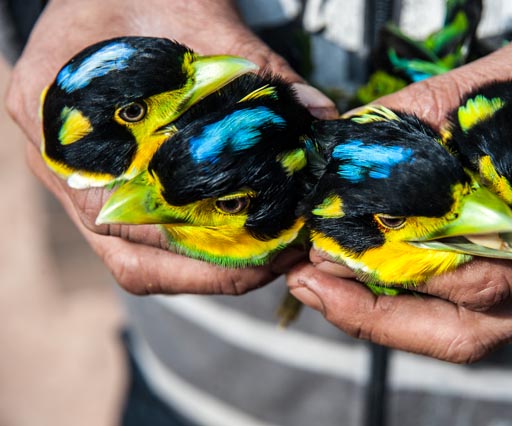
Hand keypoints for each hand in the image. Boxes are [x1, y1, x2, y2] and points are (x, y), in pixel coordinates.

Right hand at [6, 0, 335, 294]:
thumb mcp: (200, 21)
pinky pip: (139, 232)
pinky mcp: (99, 177)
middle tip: (271, 264)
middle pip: (125, 255)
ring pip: (132, 254)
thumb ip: (259, 72)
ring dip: (198, 267)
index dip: (190, 254)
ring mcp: (74, 176)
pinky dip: (188, 244)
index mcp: (55, 120)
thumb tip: (321, 120)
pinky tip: (234, 234)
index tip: (255, 257)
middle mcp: (57, 164)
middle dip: (203, 273)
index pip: (117, 221)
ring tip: (261, 257)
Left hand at [287, 4, 511, 361]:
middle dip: (375, 314)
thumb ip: (452, 100)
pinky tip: (383, 272)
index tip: (324, 254)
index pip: (472, 274)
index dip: (390, 270)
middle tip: (309, 283)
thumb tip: (366, 130)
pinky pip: (482, 307)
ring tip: (329, 285)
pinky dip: (424, 298)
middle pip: (465, 329)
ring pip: (471, 329)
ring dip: (394, 316)